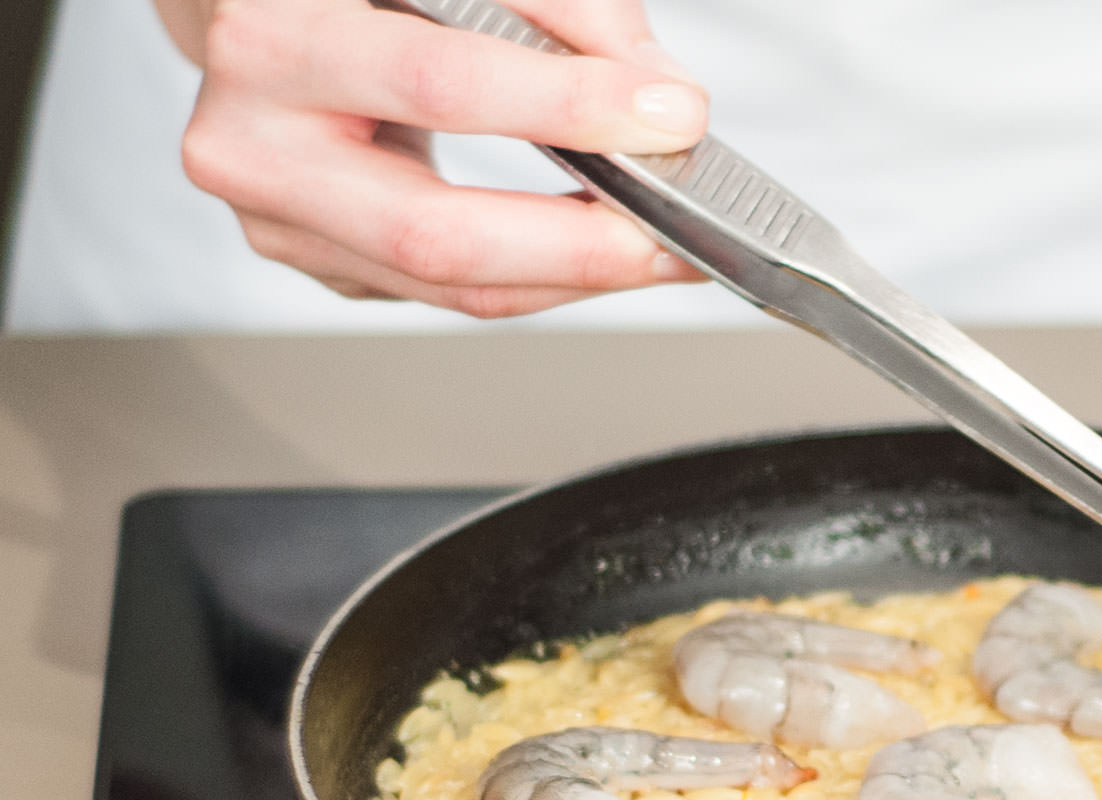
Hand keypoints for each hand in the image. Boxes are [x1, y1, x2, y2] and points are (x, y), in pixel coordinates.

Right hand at [170, 0, 708, 315]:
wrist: (249, 7)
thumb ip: (556, 7)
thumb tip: (659, 92)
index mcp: (268, 34)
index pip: (438, 80)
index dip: (566, 105)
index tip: (671, 113)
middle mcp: (249, 140)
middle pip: (434, 233)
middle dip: (577, 244)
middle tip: (674, 235)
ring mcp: (276, 217)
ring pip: (448, 285)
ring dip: (574, 275)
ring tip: (666, 252)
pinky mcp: (315, 260)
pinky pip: (447, 291)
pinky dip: (538, 274)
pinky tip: (595, 251)